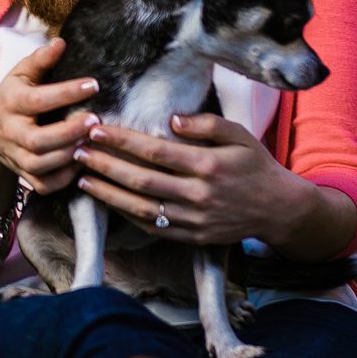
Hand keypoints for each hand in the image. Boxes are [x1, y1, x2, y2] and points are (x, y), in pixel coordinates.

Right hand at [0, 38, 101, 195]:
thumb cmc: (12, 97)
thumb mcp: (20, 75)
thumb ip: (40, 60)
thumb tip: (62, 42)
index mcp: (11, 103)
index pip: (38, 100)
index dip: (66, 93)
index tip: (94, 85)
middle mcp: (11, 132)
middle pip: (38, 140)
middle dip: (69, 132)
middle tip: (95, 120)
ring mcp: (16, 156)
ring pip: (41, 164)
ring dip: (69, 155)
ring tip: (92, 142)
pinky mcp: (24, 175)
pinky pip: (44, 184)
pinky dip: (64, 178)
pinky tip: (83, 163)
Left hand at [71, 113, 298, 243]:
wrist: (279, 209)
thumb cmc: (255, 165)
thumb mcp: (239, 135)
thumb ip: (206, 124)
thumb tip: (171, 119)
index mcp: (209, 166)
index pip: (155, 151)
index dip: (122, 141)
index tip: (96, 129)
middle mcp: (199, 195)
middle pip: (141, 180)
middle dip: (105, 165)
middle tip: (77, 151)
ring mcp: (195, 220)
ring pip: (142, 208)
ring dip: (108, 194)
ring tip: (82, 178)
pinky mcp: (193, 238)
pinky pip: (154, 228)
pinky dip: (127, 216)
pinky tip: (107, 202)